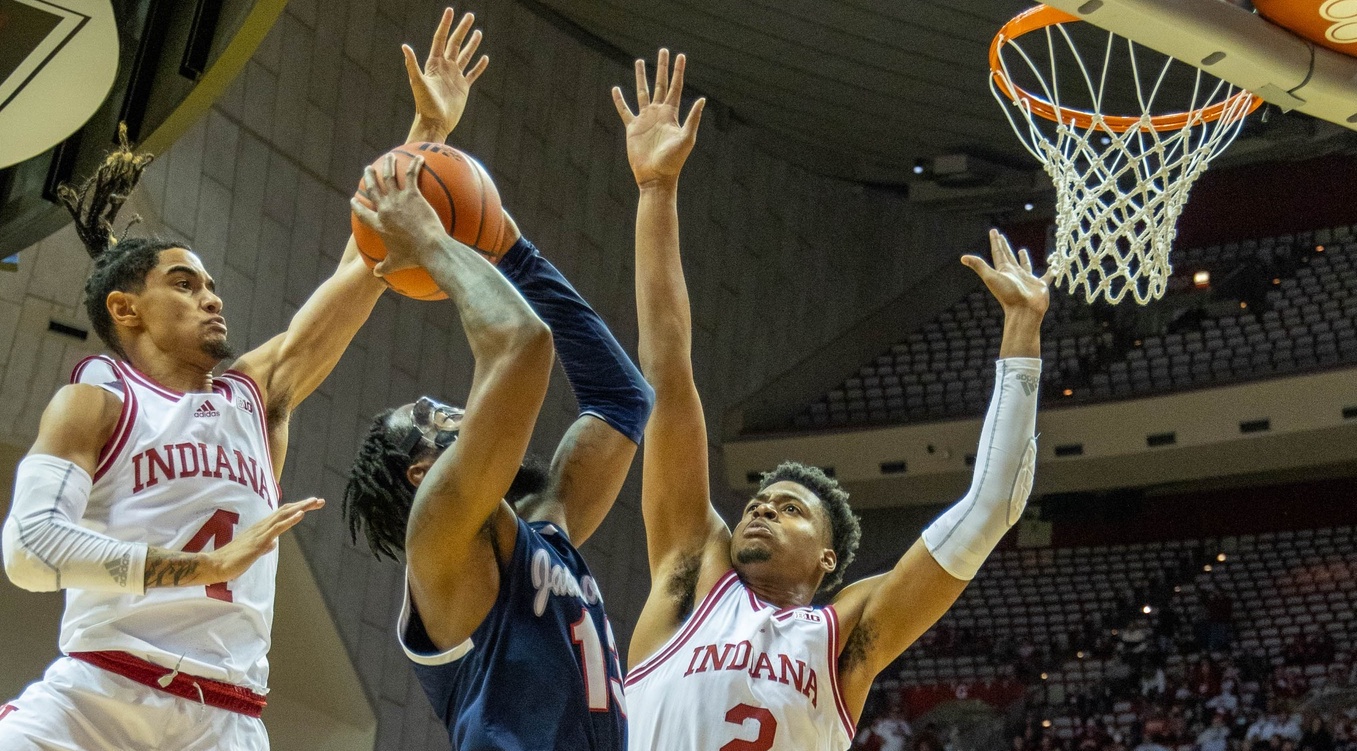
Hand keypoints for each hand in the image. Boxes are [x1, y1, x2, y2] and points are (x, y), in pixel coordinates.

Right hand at [206, 498, 324, 581]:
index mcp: (260, 529)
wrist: (215, 566)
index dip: (297, 508)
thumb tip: (273, 543)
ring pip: (283, 515)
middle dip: (303, 504)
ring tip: (315, 502)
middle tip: (320, 500)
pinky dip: (290, 520)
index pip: (281, 514)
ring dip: (300, 508)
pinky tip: (301, 514)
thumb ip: (263, 546)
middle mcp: (261, 526)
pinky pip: (277, 528)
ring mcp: (260, 533)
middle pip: (285, 511)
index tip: (312, 505)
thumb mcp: (252, 552)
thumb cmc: (232, 561)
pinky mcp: (259, 541)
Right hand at [351, 154, 446, 275]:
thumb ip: (384, 267)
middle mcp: (384, 210)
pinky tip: (419, 158)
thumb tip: (377, 274)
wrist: (429, 248)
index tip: (354, 199)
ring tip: (389, 157)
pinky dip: (415, 166)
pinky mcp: (413, 195)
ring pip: (389, 178)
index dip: (357, 206)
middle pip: (373, 189)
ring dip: (387, 166)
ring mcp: (398, 201)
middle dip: (369, 178)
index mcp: (379, 225)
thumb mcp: (396, 263)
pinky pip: (412, 176)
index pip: (363, 214)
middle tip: (367, 170)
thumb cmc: (414, 257)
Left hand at [405, 7, 488, 139]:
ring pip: (465, 56)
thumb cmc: (424, 104)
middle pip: (455, 43)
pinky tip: (484, 58)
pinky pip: (472, 74)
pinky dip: (479, 66)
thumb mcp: (417, 83)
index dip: (445, 24)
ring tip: (478, 32)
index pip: (441, 39)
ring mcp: (454, 77)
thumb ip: (412, 64)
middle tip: (470, 16)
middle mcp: (445, 67)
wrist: (434, 122)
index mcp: (434, 64)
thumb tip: (404, 46)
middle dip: (462, 29)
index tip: (450, 11)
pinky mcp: (463, 88)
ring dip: (471, 44)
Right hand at [612, 49, 704, 188]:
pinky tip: (616, 89)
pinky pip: (625, 110)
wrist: (656, 176)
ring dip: (641, 76)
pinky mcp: (632, 128)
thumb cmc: (674, 161)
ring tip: (640, 61)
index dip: (679, 71)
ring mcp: (645, 120)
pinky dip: (619, 100)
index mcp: (672, 114)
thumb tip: (703, 99)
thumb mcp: (687, 139)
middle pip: (660, 84)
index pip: (676, 87)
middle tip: (663, 50)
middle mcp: (658, 113)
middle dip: (662, 67)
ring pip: (642, 92)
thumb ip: (693, 118)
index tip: (681, 56)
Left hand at [963, 229, 1052, 318]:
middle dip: (1004, 246)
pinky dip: (1050, 272)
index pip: (998, 253)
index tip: (994, 231)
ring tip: (1021, 250)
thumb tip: (963, 258)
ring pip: (1025, 265)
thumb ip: (979, 266)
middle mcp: (1014, 274)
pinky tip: (1053, 267)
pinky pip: (1046, 276)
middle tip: (1002, 236)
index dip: (996, 242)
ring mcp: (1027, 279)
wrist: (1024, 311)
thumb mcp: (991, 277)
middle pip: (1008, 257)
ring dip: (1023, 258)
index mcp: (1004, 271)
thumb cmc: (1008, 295)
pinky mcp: (1040, 285)